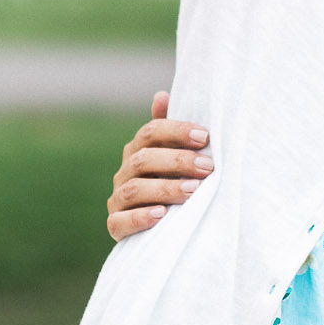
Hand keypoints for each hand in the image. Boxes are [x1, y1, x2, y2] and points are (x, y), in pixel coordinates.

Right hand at [105, 92, 212, 239]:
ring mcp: (117, 199)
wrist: (160, 229)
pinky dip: (140, 218)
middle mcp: (124, 172)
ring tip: (193, 191)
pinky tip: (162, 215)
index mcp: (138, 150)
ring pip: (134, 189)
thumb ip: (171, 131)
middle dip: (178, 162)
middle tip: (208, 168)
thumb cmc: (173, 184)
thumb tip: (162, 95)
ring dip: (165, 189)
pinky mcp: (115, 226)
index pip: (151, 132)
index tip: (205, 137)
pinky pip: (120, 221)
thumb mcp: (174, 157)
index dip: (177, 131)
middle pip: (144, 159)